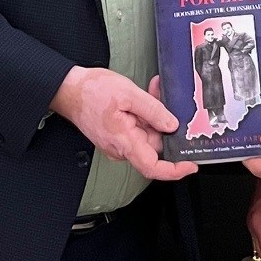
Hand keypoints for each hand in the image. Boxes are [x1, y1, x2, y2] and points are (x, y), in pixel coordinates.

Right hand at [52, 65, 195, 181]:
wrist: (68, 90)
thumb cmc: (92, 92)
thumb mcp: (128, 94)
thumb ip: (153, 111)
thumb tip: (172, 125)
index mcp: (124, 141)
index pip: (153, 167)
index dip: (175, 170)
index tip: (191, 165)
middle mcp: (121, 148)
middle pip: (154, 144)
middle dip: (163, 122)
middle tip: (163, 98)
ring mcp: (118, 143)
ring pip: (147, 134)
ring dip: (153, 115)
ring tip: (150, 91)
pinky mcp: (117, 135)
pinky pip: (137, 129)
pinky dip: (144, 115)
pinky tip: (142, 98)